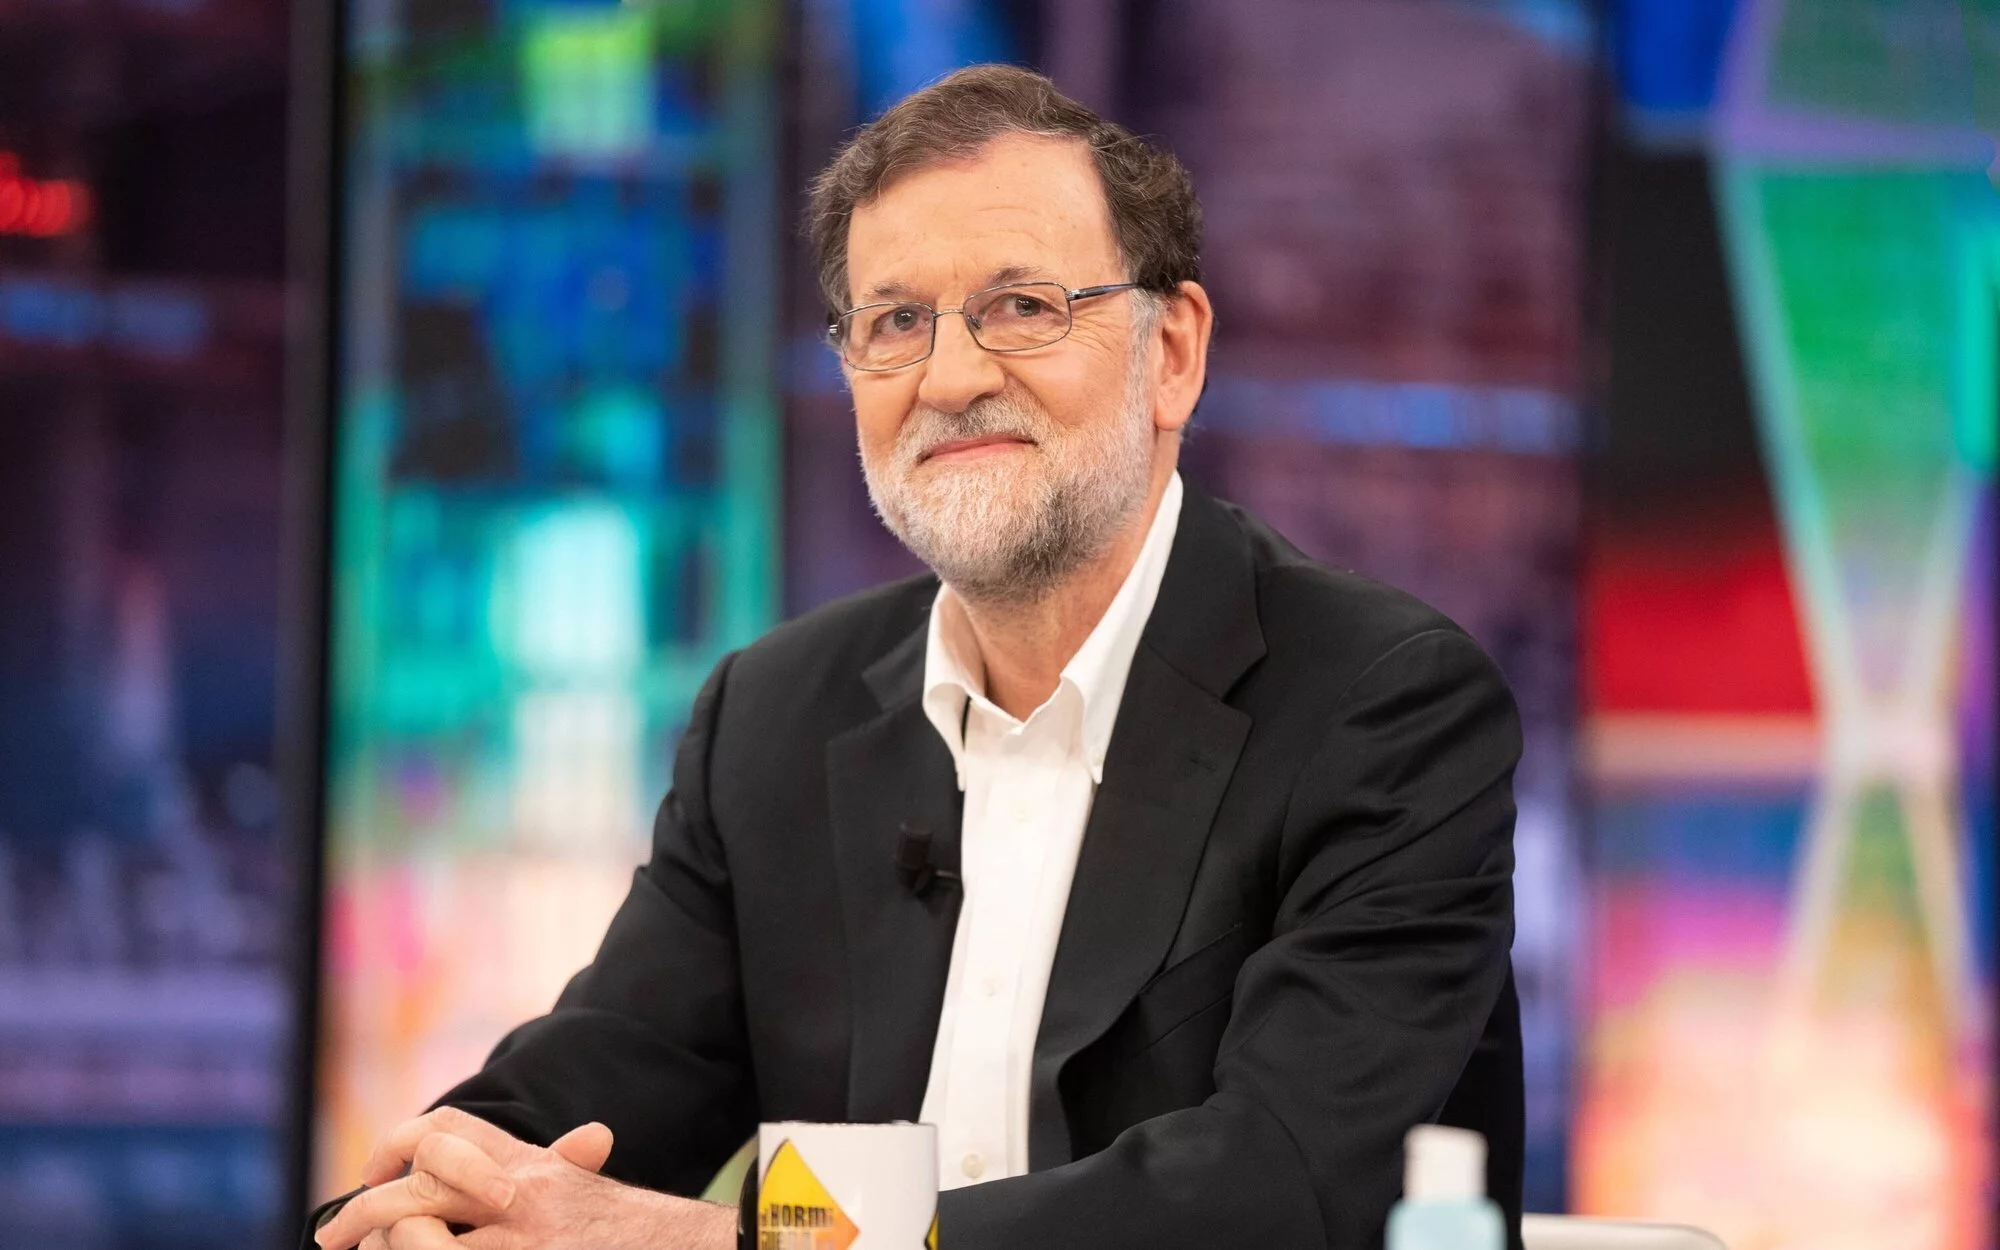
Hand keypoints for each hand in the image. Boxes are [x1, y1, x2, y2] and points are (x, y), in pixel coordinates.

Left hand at [317, 1107, 733, 1249]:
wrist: (689, 1248)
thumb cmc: (638, 1234)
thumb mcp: (595, 1196)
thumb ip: (571, 1166)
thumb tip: (591, 1137)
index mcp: (535, 1167)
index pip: (449, 1131)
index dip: (400, 1143)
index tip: (376, 1173)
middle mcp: (526, 1195)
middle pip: (422, 1182)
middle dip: (365, 1212)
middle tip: (334, 1240)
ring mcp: (525, 1241)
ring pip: (420, 1237)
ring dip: (390, 1249)